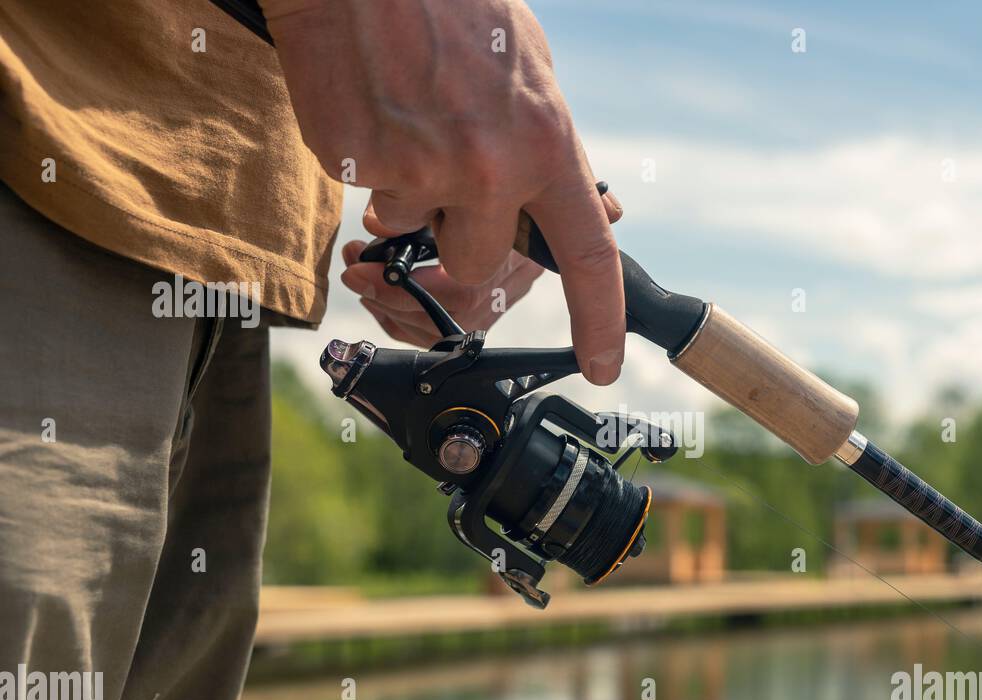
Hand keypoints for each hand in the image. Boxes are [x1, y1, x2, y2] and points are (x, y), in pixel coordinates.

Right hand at [264, 0, 625, 382]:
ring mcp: (420, 171)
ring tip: (405, 115)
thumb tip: (555, 193)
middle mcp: (489, 170)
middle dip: (456, 233)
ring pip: (410, 229)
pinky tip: (372, 102)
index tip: (604, 364)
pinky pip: (364, 190)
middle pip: (475, 263)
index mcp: (545, 145)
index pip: (588, 256)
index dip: (600, 319)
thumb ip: (540, 144)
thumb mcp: (527, 69)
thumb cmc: (449, 4)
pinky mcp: (359, 165)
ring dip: (405, 192)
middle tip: (443, 167)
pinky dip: (366, 158)